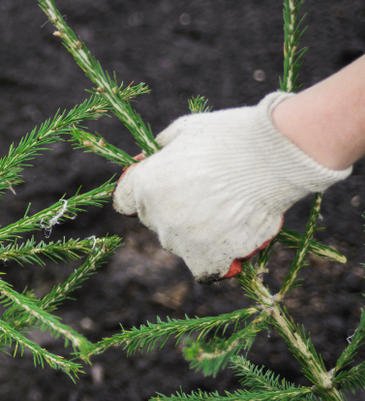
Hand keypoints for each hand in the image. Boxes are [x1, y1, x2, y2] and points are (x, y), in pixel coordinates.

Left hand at [112, 92, 350, 282]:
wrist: (275, 153)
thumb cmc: (231, 136)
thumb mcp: (185, 130)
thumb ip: (164, 148)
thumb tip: (154, 156)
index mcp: (146, 183)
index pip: (126, 202)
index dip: (144, 196)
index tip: (163, 192)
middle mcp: (159, 214)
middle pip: (155, 222)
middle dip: (174, 211)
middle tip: (206, 196)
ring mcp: (184, 237)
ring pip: (180, 244)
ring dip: (196, 235)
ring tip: (227, 213)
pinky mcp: (212, 255)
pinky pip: (205, 270)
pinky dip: (215, 262)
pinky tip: (229, 248)